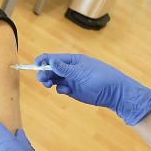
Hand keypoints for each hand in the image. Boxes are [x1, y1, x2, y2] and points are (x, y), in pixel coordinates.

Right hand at [35, 52, 150, 125]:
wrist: (114, 93)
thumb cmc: (101, 77)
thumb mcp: (82, 72)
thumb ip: (65, 68)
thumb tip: (50, 60)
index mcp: (72, 60)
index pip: (54, 58)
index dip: (43, 60)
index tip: (36, 65)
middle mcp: (70, 69)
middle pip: (51, 69)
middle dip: (44, 73)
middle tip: (42, 79)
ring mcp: (72, 80)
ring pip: (55, 79)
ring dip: (49, 82)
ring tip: (49, 85)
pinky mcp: (74, 90)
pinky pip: (61, 88)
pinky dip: (60, 90)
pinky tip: (65, 91)